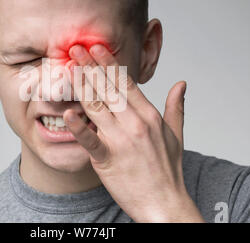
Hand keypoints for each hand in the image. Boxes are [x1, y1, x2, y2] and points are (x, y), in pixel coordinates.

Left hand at [63, 44, 203, 222]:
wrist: (164, 204)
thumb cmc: (168, 170)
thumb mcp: (177, 135)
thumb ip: (175, 107)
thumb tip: (181, 83)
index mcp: (149, 115)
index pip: (126, 82)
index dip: (109, 63)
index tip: (97, 48)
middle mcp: (135, 123)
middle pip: (109, 89)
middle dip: (90, 66)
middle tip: (75, 47)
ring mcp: (121, 141)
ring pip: (97, 106)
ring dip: (81, 85)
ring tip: (69, 67)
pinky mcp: (108, 159)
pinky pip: (90, 140)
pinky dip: (78, 127)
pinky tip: (68, 113)